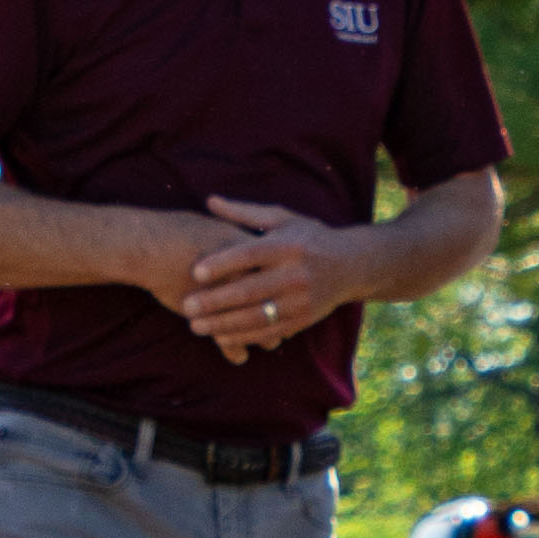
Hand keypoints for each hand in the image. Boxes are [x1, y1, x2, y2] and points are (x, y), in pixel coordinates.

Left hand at [178, 194, 352, 363]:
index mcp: (288, 245)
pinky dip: (244, 336)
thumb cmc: (308, 236)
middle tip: (187, 306)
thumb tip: (209, 200)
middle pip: (250, 290)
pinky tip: (220, 336)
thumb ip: (244, 213)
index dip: (222, 263)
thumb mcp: (282, 218)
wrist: (351, 265)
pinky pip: (269, 331)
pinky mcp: (304, 319)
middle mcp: (296, 273)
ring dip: (223, 324)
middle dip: (215, 301)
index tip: (195, 272)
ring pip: (257, 316)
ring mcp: (301, 299)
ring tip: (195, 326)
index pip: (250, 254)